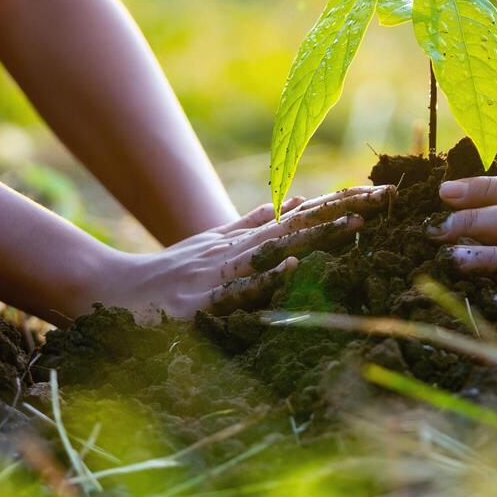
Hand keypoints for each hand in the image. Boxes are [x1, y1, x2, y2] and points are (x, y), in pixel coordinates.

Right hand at [87, 186, 391, 321]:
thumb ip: (253, 223)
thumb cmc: (167, 274)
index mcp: (244, 240)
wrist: (111, 293)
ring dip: (316, 236)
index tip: (382, 194)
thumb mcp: (214, 244)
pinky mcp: (203, 303)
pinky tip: (293, 263)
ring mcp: (220, 274)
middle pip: (299, 226)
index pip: (302, 216)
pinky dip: (266, 275)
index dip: (342, 204)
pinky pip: (239, 288)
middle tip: (386, 200)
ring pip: (277, 250)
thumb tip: (296, 199)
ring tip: (356, 224)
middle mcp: (237, 251)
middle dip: (343, 212)